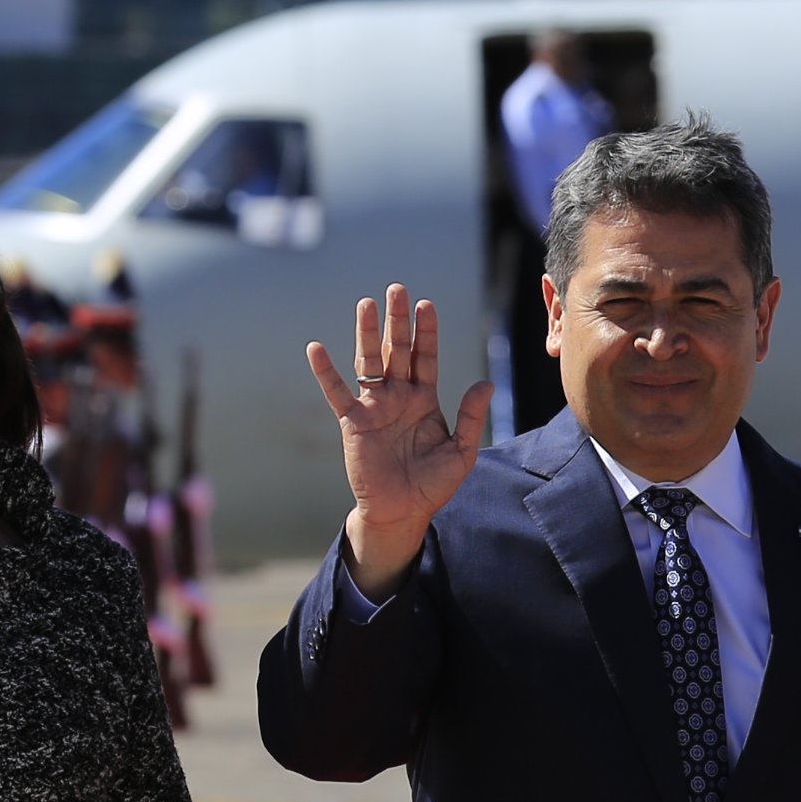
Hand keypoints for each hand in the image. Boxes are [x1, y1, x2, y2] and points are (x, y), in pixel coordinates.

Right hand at [305, 284, 490, 594]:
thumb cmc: (432, 485)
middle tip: (397, 288)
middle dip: (398, 321)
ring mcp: (374, 407)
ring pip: (370, 362)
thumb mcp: (461, 453)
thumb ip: (471, 418)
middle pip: (398, 350)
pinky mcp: (353, 422)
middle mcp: (398, 397)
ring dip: (368, 334)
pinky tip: (316, 349)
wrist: (401, 512)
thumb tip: (485, 383)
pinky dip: (325, 372)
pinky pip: (337, 393)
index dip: (426, 332)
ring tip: (366, 304)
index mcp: (424, 400)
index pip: (426, 357)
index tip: (426, 305)